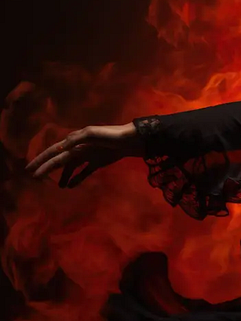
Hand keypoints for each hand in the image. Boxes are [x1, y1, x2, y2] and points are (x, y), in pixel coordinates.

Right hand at [25, 122, 143, 187]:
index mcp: (74, 140)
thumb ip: (76, 139)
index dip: (41, 160)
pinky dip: (77, 178)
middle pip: (59, 160)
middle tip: (35, 178)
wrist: (131, 140)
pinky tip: (70, 186)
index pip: (54, 151)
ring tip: (58, 186)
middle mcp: (78, 148)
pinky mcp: (97, 163)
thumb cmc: (111, 135)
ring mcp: (88, 156)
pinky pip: (84, 172)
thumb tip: (60, 147)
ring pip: (71, 168)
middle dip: (47, 169)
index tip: (30, 169)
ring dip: (63, 176)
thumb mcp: (92, 133)